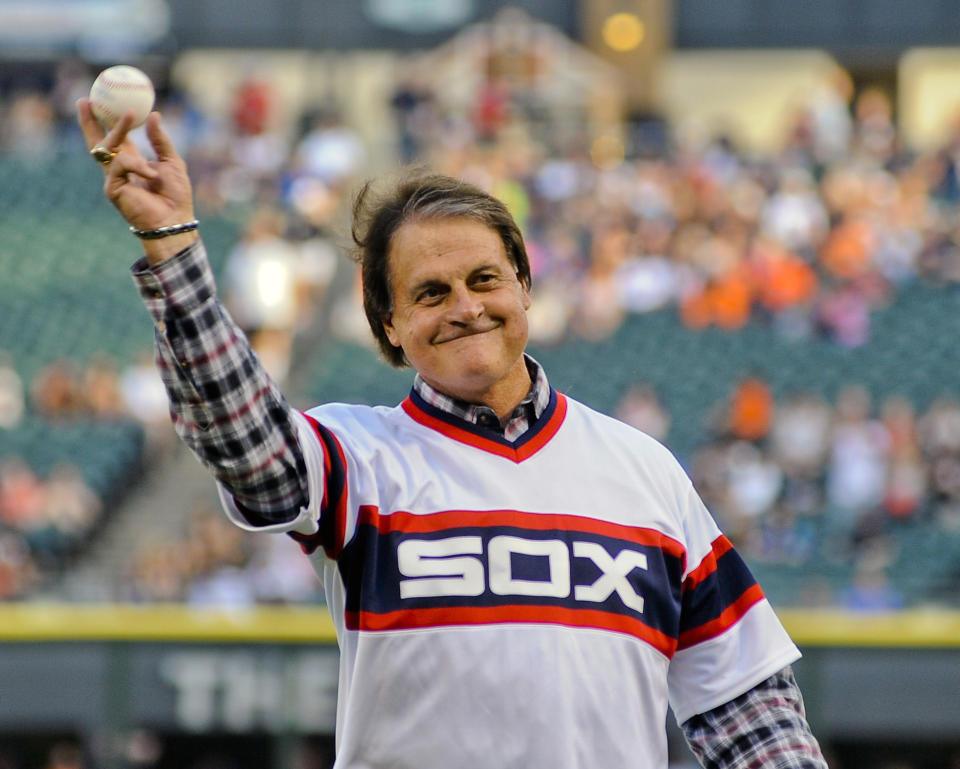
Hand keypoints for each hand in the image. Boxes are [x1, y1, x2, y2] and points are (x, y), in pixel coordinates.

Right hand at [77, 98, 197, 264]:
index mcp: (132, 161)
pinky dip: (136, 165)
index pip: (114, 138)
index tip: (100, 100)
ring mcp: (113, 178)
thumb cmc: (176, 196)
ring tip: (130, 115)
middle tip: (86, 101)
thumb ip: (160, 140)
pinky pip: (120, 165)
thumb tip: (154, 115)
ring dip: (117, 129)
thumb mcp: (172, 162)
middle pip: (96, 141)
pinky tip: (151, 173)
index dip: (105, 121)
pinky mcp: (112, 188)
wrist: (175, 220)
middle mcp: (119, 168)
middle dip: (88, 121)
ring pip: (105, 148)